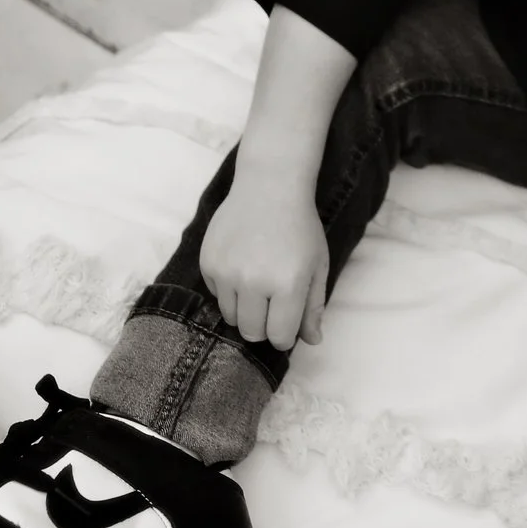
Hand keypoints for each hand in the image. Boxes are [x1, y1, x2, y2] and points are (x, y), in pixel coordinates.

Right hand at [198, 159, 328, 351]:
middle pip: (251, 332)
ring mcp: (227, 272)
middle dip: (264, 325)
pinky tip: (241, 264)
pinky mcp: (208, 263)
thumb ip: (314, 307)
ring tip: (257, 280)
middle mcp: (254, 282)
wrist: (269, 186)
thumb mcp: (318, 266)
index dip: (284, 334)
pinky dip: (228, 289)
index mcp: (288, 284)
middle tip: (272, 302)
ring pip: (230, 316)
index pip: (279, 337)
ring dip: (245, 308)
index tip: (287, 322)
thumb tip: (313, 341)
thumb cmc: (299, 227)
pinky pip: (215, 295)